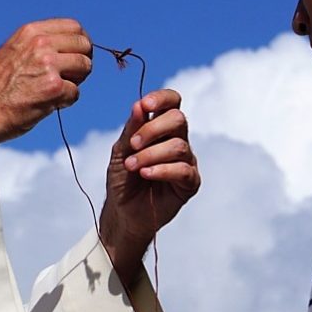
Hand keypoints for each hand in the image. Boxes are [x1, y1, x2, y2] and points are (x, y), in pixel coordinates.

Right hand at [0, 19, 92, 143]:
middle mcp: (40, 44)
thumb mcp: (15, 51)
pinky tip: (48, 104)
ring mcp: (48, 65)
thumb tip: (70, 47)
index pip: (74, 27)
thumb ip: (39, 45)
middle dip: (82, 62)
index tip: (78, 55)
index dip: (81, 43)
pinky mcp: (53, 88)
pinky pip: (75, 93)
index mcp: (30, 32)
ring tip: (55, 91)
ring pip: (85, 67)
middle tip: (70, 77)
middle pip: (84, 46)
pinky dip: (65, 101)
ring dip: (75, 82)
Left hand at [99, 88, 198, 280]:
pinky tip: (146, 174)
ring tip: (132, 167)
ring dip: (151, 154)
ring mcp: (186, 161)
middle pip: (178, 119)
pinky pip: (183, 169)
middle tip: (132, 146)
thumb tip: (139, 105)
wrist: (123, 212)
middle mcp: (177, 140)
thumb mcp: (120, 152)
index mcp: (161, 128)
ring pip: (178, 146)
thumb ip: (131, 129)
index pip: (172, 101)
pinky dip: (162, 170)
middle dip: (153, 129)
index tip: (145, 106)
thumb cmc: (122, 180)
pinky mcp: (190, 182)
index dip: (162, 99)